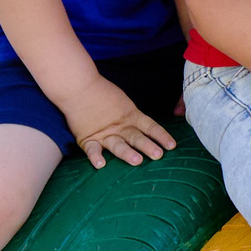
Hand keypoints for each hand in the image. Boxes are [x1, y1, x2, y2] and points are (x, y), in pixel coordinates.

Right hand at [61, 76, 175, 168]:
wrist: (77, 85)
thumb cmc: (100, 92)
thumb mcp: (122, 102)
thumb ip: (131, 116)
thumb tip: (145, 128)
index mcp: (130, 115)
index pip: (149, 126)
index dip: (161, 136)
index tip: (172, 146)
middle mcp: (120, 126)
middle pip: (136, 137)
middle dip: (147, 146)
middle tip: (158, 155)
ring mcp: (104, 133)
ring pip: (117, 145)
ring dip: (127, 153)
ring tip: (136, 160)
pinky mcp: (88, 138)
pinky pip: (92, 149)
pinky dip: (95, 157)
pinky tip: (101, 164)